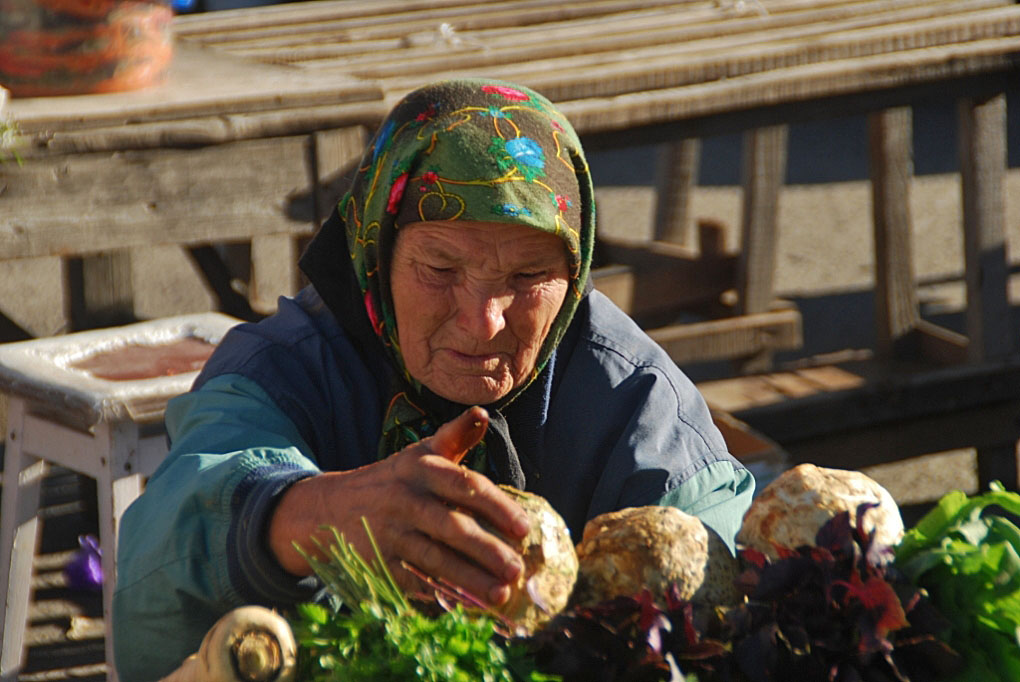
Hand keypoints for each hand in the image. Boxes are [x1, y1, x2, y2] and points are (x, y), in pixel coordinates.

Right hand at [267, 406, 529, 604]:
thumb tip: (481, 414)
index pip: (465, 486)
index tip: (524, 529)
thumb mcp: (417, 454)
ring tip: (501, 594)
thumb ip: (453, 437)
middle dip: (487, 550)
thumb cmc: (390, 480)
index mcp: (420, 468)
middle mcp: (405, 499)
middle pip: (452, 527)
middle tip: (518, 569)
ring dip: (470, 579)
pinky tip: (468, 605)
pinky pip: (414, 581)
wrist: (326, 510)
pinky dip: (441, 594)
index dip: (497, 508)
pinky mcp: (378, 563)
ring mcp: (389, 534)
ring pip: (435, 559)